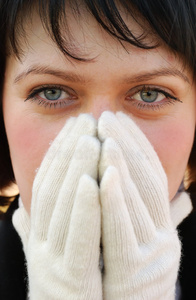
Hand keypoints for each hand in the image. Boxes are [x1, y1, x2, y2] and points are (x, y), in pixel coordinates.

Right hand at [13, 114, 101, 299]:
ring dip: (77, 169)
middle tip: (85, 119)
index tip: (74, 126)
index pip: (47, 183)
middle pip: (55, 187)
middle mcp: (41, 242)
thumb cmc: (65, 286)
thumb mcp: (48, 254)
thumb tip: (20, 209)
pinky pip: (80, 236)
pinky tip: (94, 179)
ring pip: (65, 205)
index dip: (59, 152)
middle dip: (70, 150)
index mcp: (39, 232)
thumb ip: (35, 231)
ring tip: (91, 137)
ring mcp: (53, 259)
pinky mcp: (73, 278)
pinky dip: (85, 206)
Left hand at [98, 112, 181, 299]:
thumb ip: (143, 217)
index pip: (151, 176)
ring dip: (119, 164)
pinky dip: (113, 200)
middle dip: (126, 144)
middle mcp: (163, 235)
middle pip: (145, 182)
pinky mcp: (134, 271)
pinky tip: (102, 174)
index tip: (120, 120)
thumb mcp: (137, 244)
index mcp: (161, 226)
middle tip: (108, 116)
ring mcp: (152, 254)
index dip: (137, 144)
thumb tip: (178, 196)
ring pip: (135, 200)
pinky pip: (121, 230)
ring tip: (105, 135)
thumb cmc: (128, 280)